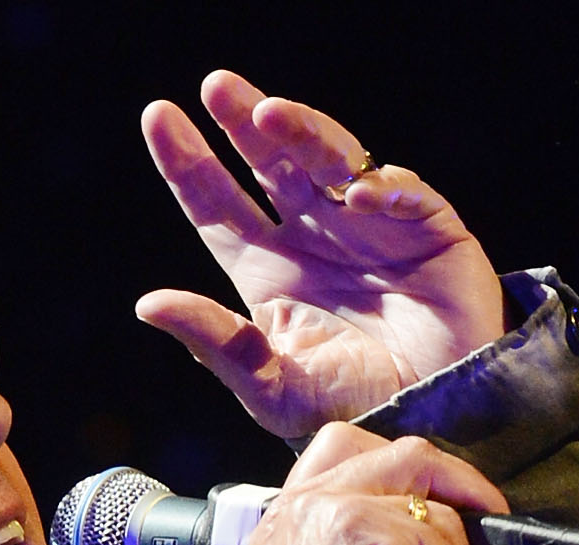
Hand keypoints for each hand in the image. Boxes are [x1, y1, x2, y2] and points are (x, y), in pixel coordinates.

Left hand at [139, 70, 509, 439]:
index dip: (188, 163)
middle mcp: (313, 233)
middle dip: (242, 123)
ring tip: (268, 114)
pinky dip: (386, 188)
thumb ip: (215, 344)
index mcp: (268, 268)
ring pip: (331, 158)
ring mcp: (370, 223)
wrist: (430, 423)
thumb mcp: (271, 387)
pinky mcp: (428, 227)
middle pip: (269, 163)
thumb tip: (148, 304)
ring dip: (302, 132)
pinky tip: (361, 196)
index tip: (160, 117)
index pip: (216, 206)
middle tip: (216, 87)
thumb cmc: (348, 407)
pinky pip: (406, 193)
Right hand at [246, 425, 501, 544]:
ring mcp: (330, 509)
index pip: (341, 453)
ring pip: (434, 512)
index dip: (400, 465)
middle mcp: (300, 506)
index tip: (441, 496)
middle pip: (401, 454)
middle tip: (489, 512)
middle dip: (457, 480)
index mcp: (284, 524)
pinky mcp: (363, 530)